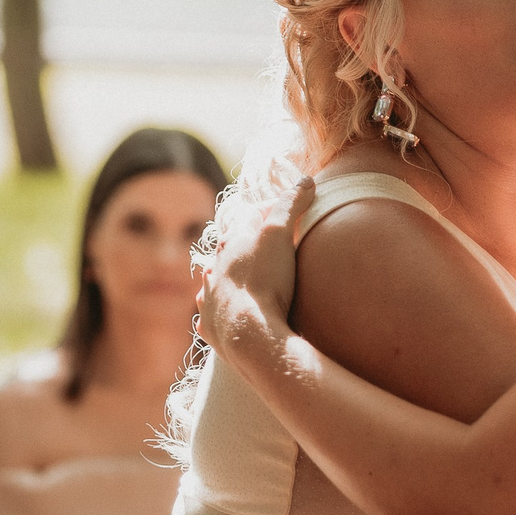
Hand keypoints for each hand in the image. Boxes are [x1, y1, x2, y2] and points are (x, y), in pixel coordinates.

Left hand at [198, 179, 315, 358]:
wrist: (249, 334)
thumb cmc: (264, 280)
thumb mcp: (280, 234)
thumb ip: (291, 205)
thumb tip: (305, 180)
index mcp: (230, 243)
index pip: (250, 219)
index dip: (270, 215)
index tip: (289, 218)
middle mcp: (215, 268)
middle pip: (230, 250)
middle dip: (246, 247)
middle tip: (268, 251)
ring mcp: (210, 298)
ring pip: (215, 282)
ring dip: (227, 279)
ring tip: (244, 284)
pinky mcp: (210, 326)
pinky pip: (210, 316)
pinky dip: (218, 312)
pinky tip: (227, 316)